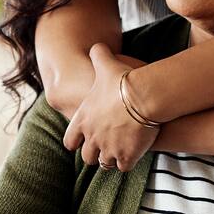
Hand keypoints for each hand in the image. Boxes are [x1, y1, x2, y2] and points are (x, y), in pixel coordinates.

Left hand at [62, 44, 158, 172]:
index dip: (75, 142)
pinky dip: (128, 162)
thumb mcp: (106, 64)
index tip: (80, 142)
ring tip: (119, 153)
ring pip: (105, 164)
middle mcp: (92, 138)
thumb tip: (97, 46)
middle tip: (103, 148)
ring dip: (111, 159)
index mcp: (83, 121)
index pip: (69, 140)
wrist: (144, 96)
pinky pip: (124, 167)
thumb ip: (98, 55)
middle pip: (87, 157)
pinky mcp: (126, 156)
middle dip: (94, 153)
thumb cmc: (123, 80)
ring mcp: (108, 149)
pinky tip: (133, 155)